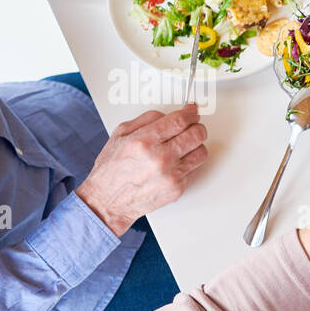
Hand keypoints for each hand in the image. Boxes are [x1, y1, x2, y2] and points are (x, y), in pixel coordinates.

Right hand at [74, 103, 208, 234]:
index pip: (179, 121)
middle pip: (197, 134)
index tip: (193, 110)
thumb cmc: (112, 169)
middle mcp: (160, 158)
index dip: (191, 112)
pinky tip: (175, 162)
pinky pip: (194, 168)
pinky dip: (188, 162)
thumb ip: (147, 120)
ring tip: (184, 145)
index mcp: (144, 141)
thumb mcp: (120, 134)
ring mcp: (171, 175)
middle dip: (196, 126)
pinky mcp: (178, 188)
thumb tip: (169, 114)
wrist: (108, 200)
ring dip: (195, 145)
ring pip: (201, 152)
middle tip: (193, 125)